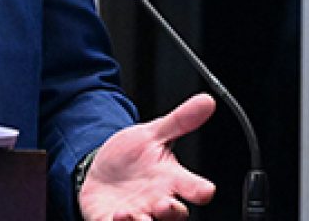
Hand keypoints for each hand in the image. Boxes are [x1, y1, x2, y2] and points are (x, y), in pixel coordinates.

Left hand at [77, 93, 217, 220]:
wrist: (102, 168)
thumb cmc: (133, 156)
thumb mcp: (153, 133)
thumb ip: (180, 120)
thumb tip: (207, 100)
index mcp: (171, 180)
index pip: (193, 188)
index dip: (200, 191)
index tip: (205, 191)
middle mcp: (157, 201)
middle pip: (174, 215)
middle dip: (172, 212)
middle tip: (167, 205)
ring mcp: (137, 213)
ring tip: (129, 214)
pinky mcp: (112, 220)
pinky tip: (114, 216)